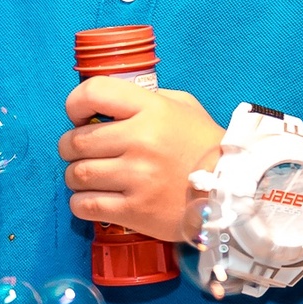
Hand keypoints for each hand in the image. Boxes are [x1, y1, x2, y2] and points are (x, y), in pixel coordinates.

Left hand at [58, 79, 223, 245]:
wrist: (232, 191)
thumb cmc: (205, 146)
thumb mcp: (183, 107)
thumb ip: (146, 100)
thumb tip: (106, 105)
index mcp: (151, 109)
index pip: (93, 92)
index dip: (76, 103)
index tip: (80, 116)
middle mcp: (141, 141)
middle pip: (76, 140)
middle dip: (70, 147)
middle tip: (81, 152)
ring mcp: (137, 177)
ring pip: (77, 174)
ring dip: (74, 176)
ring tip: (88, 177)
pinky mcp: (135, 211)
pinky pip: (85, 206)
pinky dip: (80, 202)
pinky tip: (92, 198)